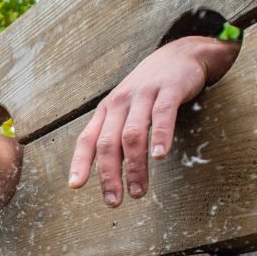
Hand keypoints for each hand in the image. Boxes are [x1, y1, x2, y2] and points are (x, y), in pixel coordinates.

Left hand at [67, 36, 239, 205]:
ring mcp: (143, 95)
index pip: (87, 138)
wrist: (181, 54)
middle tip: (114, 201)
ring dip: (134, 166)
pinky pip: (162, 115)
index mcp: (107, 110)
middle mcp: (120, 102)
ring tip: (138, 191)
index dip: (80, 162)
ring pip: (132, 134)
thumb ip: (115, 135)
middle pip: (108, 142)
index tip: (75, 186)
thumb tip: (106, 173)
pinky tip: (160, 156)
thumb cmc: (150, 89)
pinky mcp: (168, 89)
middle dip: (108, 175)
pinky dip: (160, 136)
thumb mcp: (126, 108)